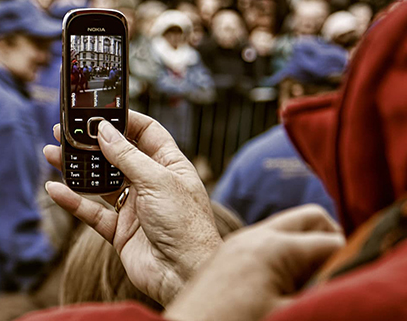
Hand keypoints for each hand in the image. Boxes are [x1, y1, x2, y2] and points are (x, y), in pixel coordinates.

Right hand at [43, 111, 221, 304]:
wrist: (183, 274)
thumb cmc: (185, 225)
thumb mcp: (157, 180)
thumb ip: (127, 156)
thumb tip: (104, 130)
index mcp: (168, 165)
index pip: (146, 132)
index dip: (123, 119)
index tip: (98, 111)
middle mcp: (150, 183)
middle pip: (117, 155)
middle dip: (91, 143)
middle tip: (65, 131)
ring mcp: (134, 206)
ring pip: (100, 182)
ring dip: (76, 168)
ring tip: (51, 153)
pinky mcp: (120, 229)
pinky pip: (92, 211)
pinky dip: (73, 200)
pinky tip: (55, 189)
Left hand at [165, 205, 344, 320]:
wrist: (184, 319)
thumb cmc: (226, 315)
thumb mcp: (280, 307)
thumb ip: (311, 286)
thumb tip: (331, 279)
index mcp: (275, 248)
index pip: (330, 242)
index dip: (345, 258)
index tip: (343, 275)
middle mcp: (257, 237)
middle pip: (312, 219)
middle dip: (331, 237)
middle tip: (334, 265)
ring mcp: (241, 243)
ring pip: (288, 228)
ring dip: (306, 244)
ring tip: (310, 274)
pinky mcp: (229, 254)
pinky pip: (265, 240)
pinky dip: (283, 251)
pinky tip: (282, 277)